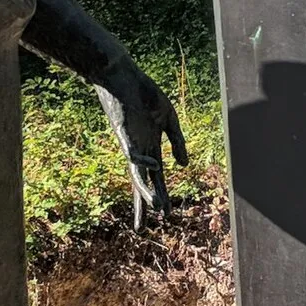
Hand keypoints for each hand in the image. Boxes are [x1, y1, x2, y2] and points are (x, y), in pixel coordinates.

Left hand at [96, 65, 188, 226]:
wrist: (121, 75)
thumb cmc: (144, 94)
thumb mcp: (169, 120)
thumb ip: (178, 142)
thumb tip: (184, 167)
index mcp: (152, 147)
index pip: (156, 178)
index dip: (160, 196)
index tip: (166, 216)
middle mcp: (139, 150)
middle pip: (141, 183)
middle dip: (142, 205)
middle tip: (141, 230)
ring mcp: (130, 143)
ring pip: (136, 173)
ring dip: (144, 192)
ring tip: (154, 207)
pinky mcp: (123, 133)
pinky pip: (133, 152)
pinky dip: (144, 160)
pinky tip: (155, 165)